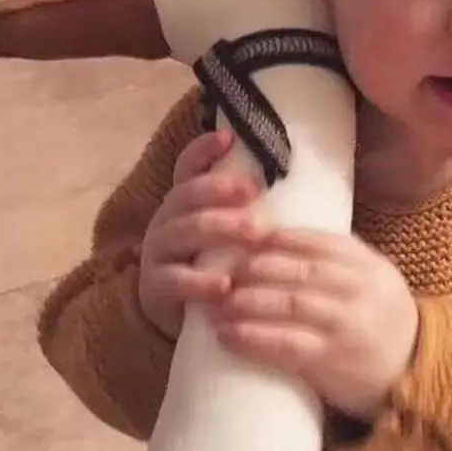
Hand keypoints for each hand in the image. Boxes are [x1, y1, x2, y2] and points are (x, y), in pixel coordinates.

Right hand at [138, 129, 262, 341]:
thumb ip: (246, 207)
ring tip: (253, 233)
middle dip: (218, 189)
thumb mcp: (227, 231)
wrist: (183, 313)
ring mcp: (157, 252)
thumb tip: (297, 176)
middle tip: (253, 192)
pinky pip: (174, 281)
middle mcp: (166, 219)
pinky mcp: (154, 288)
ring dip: (219, 229)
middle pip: (186, 195)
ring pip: (182, 232)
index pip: (188, 166)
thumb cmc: (215, 262)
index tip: (228, 137)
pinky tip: (224, 285)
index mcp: (184, 201)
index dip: (203, 149)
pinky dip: (199, 283)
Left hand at [213, 229, 419, 419]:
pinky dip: (253, 337)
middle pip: (299, 271)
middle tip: (224, 271)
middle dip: (255, 269)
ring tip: (218, 303)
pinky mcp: (332, 360)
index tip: (246, 238)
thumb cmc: (380, 319)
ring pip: (289, 305)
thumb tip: (274, 236)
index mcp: (367, 265)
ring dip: (246, 302)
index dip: (278, 239)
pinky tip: (228, 334)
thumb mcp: (373, 278)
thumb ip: (336, 258)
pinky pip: (287, 344)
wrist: (413, 371)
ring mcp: (347, 325)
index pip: (317, 242)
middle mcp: (360, 291)